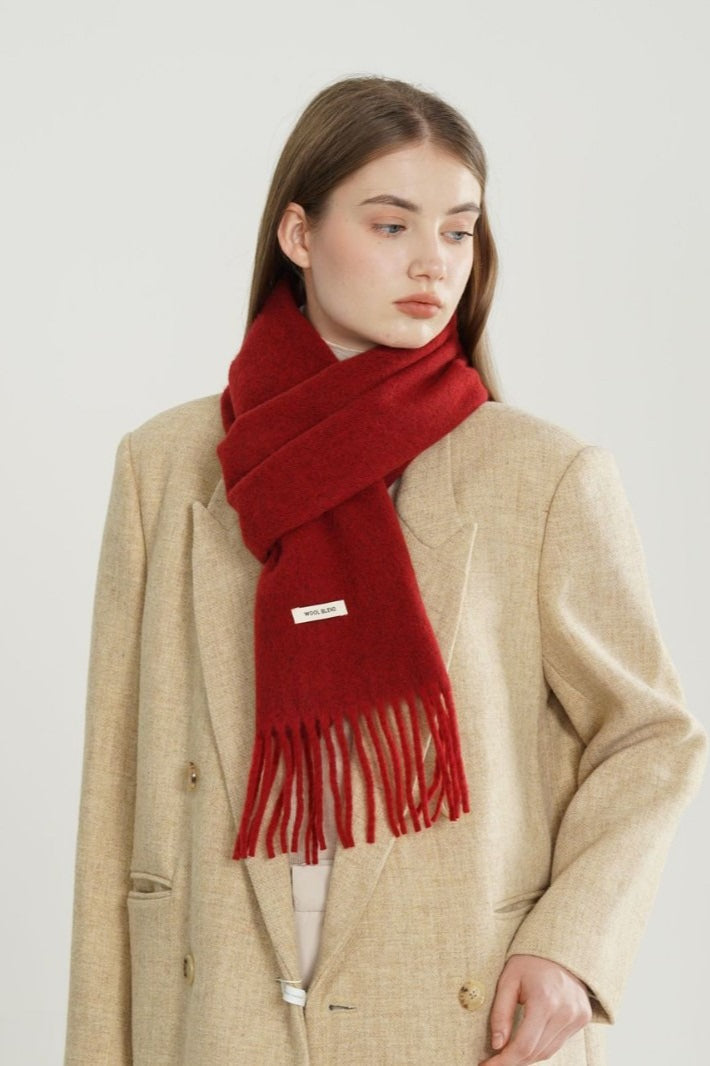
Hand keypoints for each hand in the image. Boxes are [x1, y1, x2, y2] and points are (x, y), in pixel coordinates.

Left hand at [478, 954, 592, 1064]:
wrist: (560, 948)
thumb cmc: (530, 962)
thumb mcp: (508, 980)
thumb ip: (501, 1012)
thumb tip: (497, 1044)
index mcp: (545, 1000)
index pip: (524, 1045)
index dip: (504, 1061)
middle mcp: (565, 1011)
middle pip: (536, 1052)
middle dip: (512, 1061)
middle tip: (494, 1061)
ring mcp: (577, 1016)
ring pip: (548, 1051)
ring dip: (527, 1056)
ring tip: (508, 1051)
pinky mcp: (583, 1018)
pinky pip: (558, 1043)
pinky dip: (541, 1046)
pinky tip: (528, 1040)